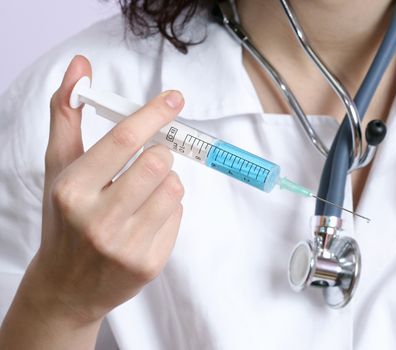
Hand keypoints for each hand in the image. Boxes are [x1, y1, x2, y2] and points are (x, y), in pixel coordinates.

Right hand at [22, 56, 184, 325]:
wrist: (66, 288)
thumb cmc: (64, 219)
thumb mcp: (59, 168)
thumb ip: (67, 116)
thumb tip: (81, 66)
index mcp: (73, 190)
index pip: (124, 140)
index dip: (154, 114)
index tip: (175, 98)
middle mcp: (98, 220)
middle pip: (159, 163)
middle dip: (160, 154)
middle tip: (149, 161)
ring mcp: (125, 246)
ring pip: (175, 189)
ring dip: (167, 182)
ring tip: (143, 194)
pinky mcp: (148, 264)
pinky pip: (179, 216)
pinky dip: (169, 210)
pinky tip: (144, 222)